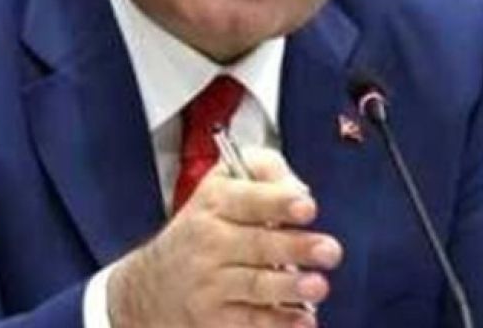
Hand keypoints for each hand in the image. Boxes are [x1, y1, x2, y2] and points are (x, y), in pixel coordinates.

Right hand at [107, 147, 342, 327]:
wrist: (153, 282)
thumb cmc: (207, 225)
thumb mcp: (224, 182)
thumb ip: (265, 170)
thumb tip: (299, 189)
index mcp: (216, 202)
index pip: (248, 199)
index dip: (278, 202)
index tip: (306, 207)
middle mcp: (210, 240)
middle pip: (257, 244)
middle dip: (296, 248)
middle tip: (329, 250)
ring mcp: (210, 282)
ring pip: (254, 284)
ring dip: (289, 287)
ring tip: (318, 286)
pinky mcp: (214, 316)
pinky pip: (249, 320)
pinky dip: (278, 323)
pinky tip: (303, 320)